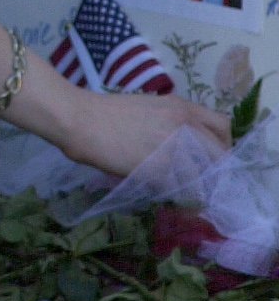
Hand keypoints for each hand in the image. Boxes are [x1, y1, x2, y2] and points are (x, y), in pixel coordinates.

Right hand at [0, 15, 231, 177]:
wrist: (78, 118)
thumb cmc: (103, 111)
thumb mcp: (146, 109)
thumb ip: (168, 124)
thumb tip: (176, 145)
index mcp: (180, 107)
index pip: (222, 126)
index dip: (220, 144)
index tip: (209, 156)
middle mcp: (184, 125)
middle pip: (220, 153)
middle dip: (215, 169)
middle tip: (201, 179)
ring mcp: (173, 148)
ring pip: (204, 174)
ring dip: (198, 185)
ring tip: (182, 190)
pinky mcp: (158, 170)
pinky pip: (180, 188)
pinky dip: (177, 194)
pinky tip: (163, 194)